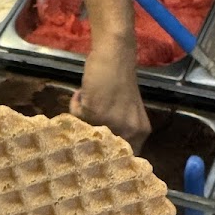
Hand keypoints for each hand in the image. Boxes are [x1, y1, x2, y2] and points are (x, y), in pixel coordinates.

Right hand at [72, 35, 150, 152]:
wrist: (115, 55)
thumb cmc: (120, 82)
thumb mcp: (128, 113)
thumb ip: (120, 133)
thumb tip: (98, 155)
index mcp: (139, 133)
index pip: (122, 158)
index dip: (106, 154)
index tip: (97, 147)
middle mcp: (128, 131)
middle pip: (99, 148)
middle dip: (90, 134)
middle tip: (89, 118)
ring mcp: (111, 122)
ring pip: (84, 132)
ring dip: (81, 116)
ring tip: (88, 99)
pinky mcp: (95, 111)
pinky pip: (76, 115)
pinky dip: (75, 103)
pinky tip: (83, 92)